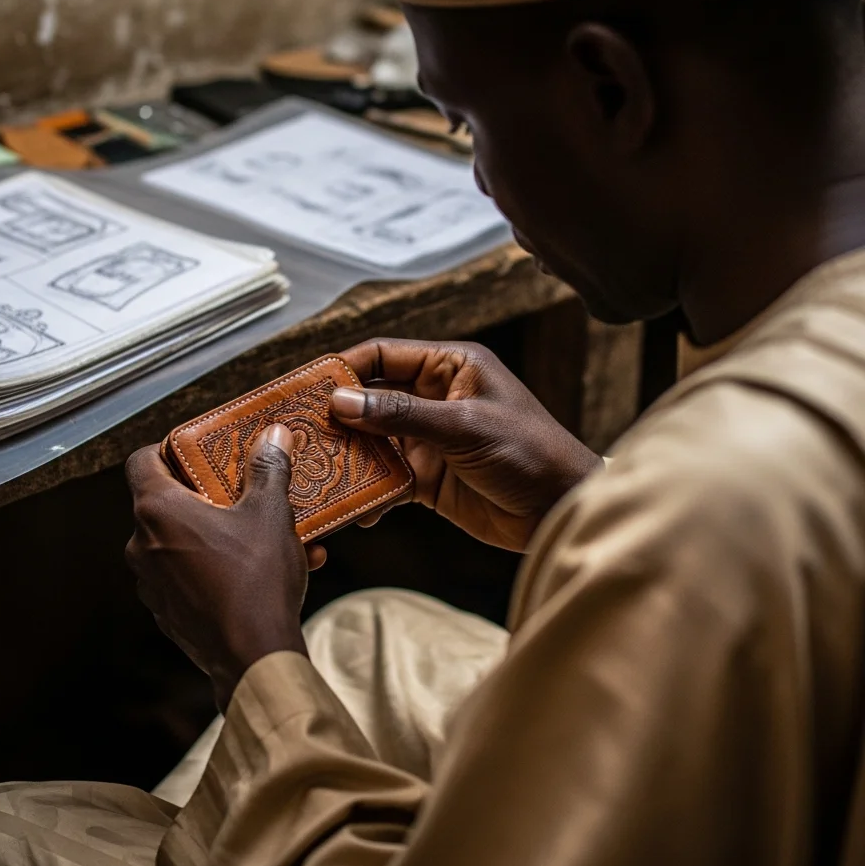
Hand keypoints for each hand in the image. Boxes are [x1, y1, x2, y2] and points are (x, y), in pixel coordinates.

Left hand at [125, 425, 320, 710]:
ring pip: (183, 541)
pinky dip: (219, 566)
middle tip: (243, 491)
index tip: (200, 451)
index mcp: (158, 510)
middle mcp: (142, 545)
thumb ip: (268, 468)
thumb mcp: (271, 512)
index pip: (141, 460)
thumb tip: (273, 436)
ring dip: (220, 532)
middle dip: (208, 494)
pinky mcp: (167, 612)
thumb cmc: (256, 580)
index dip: (169, 449)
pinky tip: (262, 570)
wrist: (253, 658)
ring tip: (268, 535)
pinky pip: (190, 575)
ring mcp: (151, 582)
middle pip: (167, 501)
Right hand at [331, 339, 601, 550]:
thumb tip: (343, 401)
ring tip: (321, 469)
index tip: (310, 386)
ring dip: (351, 455)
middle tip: (303, 432)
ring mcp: (430, 439)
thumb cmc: (530, 453)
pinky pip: (388, 478)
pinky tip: (358, 505)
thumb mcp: (463, 427)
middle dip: (340, 416)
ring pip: (374, 441)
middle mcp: (435, 398)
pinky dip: (371, 490)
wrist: (561, 510)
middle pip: (372, 398)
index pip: (385, 355)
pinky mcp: (428, 477)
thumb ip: (402, 414)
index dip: (346, 368)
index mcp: (451, 367)